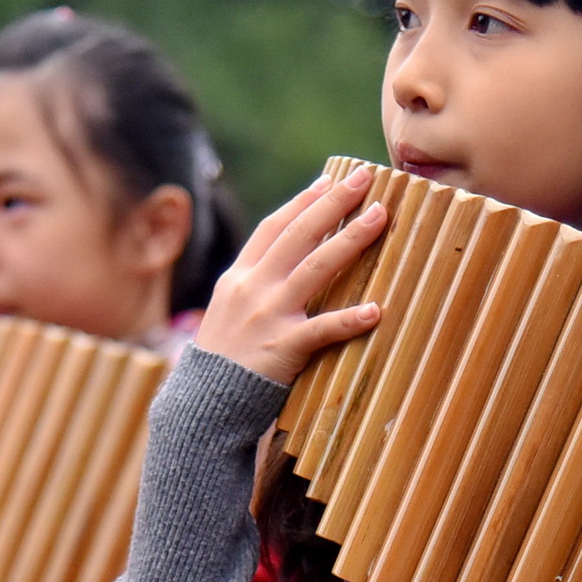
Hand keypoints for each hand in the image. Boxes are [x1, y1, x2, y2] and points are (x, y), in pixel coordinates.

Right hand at [192, 166, 387, 386]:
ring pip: (315, 268)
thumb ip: (254, 284)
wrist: (202, 403)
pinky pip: (322, 330)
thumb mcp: (228, 311)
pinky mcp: (282, 348)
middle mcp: (253, 288)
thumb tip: (286, 262)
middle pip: (298, 234)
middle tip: (365, 178)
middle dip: (334, 203)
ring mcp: (268, 315)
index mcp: (239, 277)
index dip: (303, 201)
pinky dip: (349, 319)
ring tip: (380, 217)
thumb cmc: (223, 360)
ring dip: (350, 238)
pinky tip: (375, 310)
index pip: (273, 227)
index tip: (330, 181)